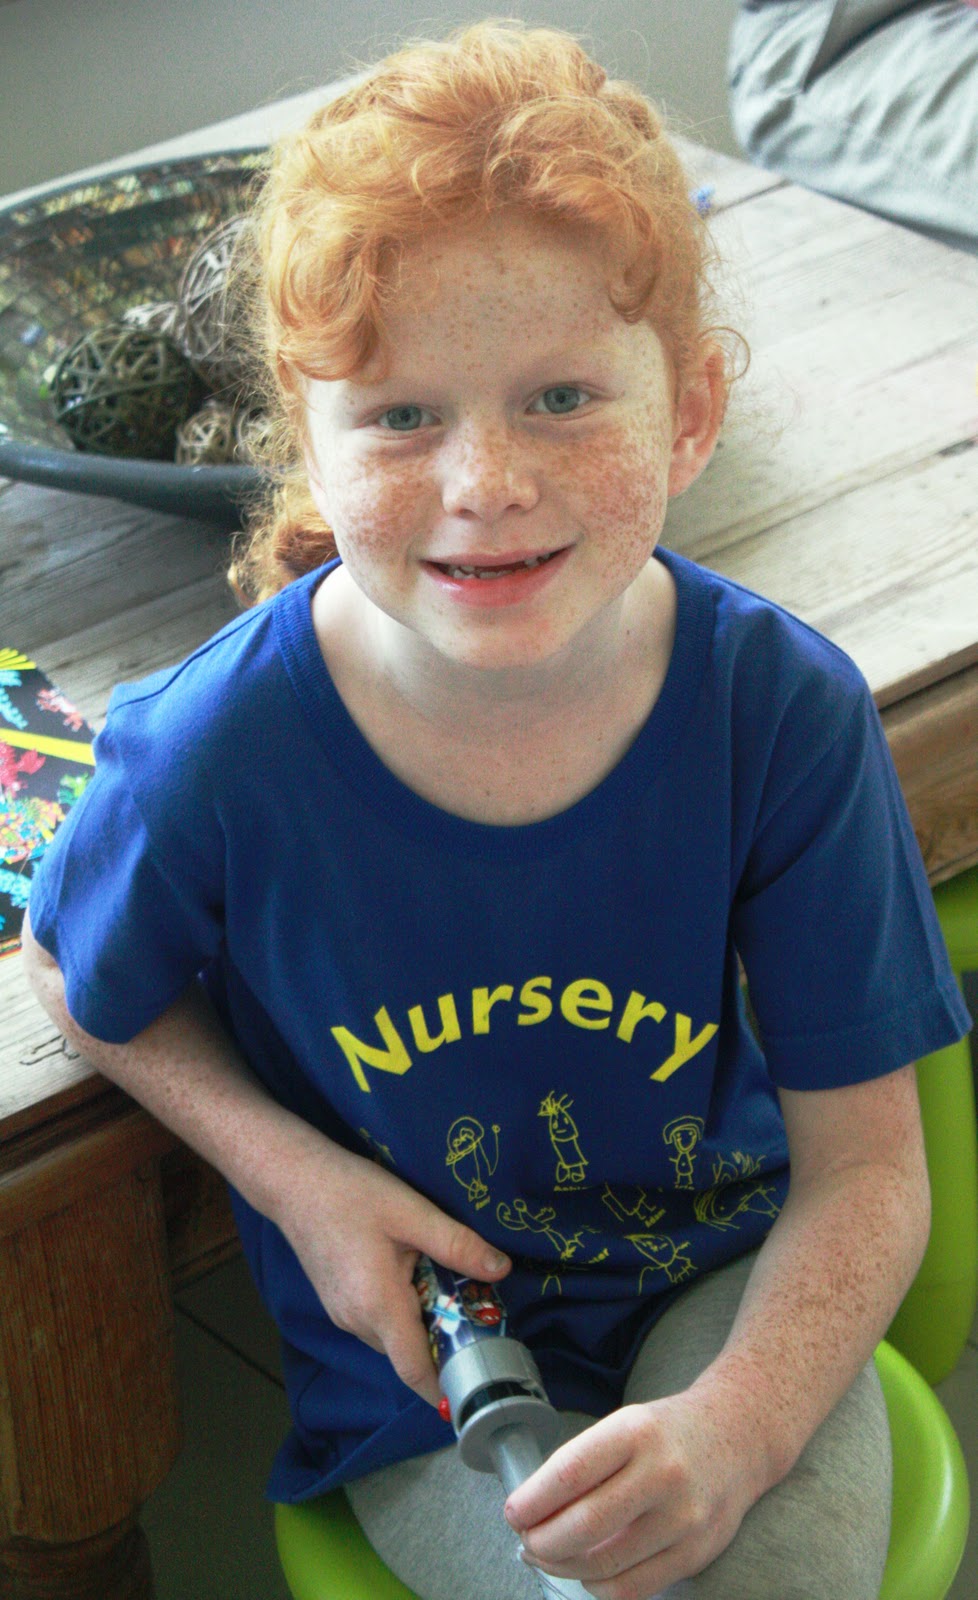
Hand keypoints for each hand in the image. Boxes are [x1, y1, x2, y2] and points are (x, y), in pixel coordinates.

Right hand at [272, 1131, 509, 1404]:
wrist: (293, 1180)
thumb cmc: (351, 1193)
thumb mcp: (411, 1211)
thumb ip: (456, 1244)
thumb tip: (502, 1270)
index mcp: (378, 1306)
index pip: (413, 1370)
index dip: (444, 1387)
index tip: (474, 1389)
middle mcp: (356, 1321)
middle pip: (407, 1352)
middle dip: (441, 1339)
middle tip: (476, 1309)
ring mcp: (341, 1313)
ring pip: (392, 1335)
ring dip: (420, 1320)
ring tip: (446, 1283)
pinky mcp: (336, 1300)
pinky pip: (376, 1319)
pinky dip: (400, 1308)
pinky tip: (412, 1271)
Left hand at [504, 1389, 760, 1599]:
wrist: (737, 1438)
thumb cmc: (668, 1433)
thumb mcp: (625, 1425)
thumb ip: (583, 1465)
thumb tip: (530, 1512)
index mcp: (636, 1431)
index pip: (570, 1473)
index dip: (531, 1501)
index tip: (513, 1513)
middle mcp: (663, 1473)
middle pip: (584, 1525)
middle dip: (541, 1542)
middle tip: (526, 1540)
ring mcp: (683, 1518)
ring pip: (604, 1564)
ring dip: (563, 1567)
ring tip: (549, 1555)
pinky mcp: (696, 1553)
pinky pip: (632, 1588)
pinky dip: (598, 1586)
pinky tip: (586, 1570)